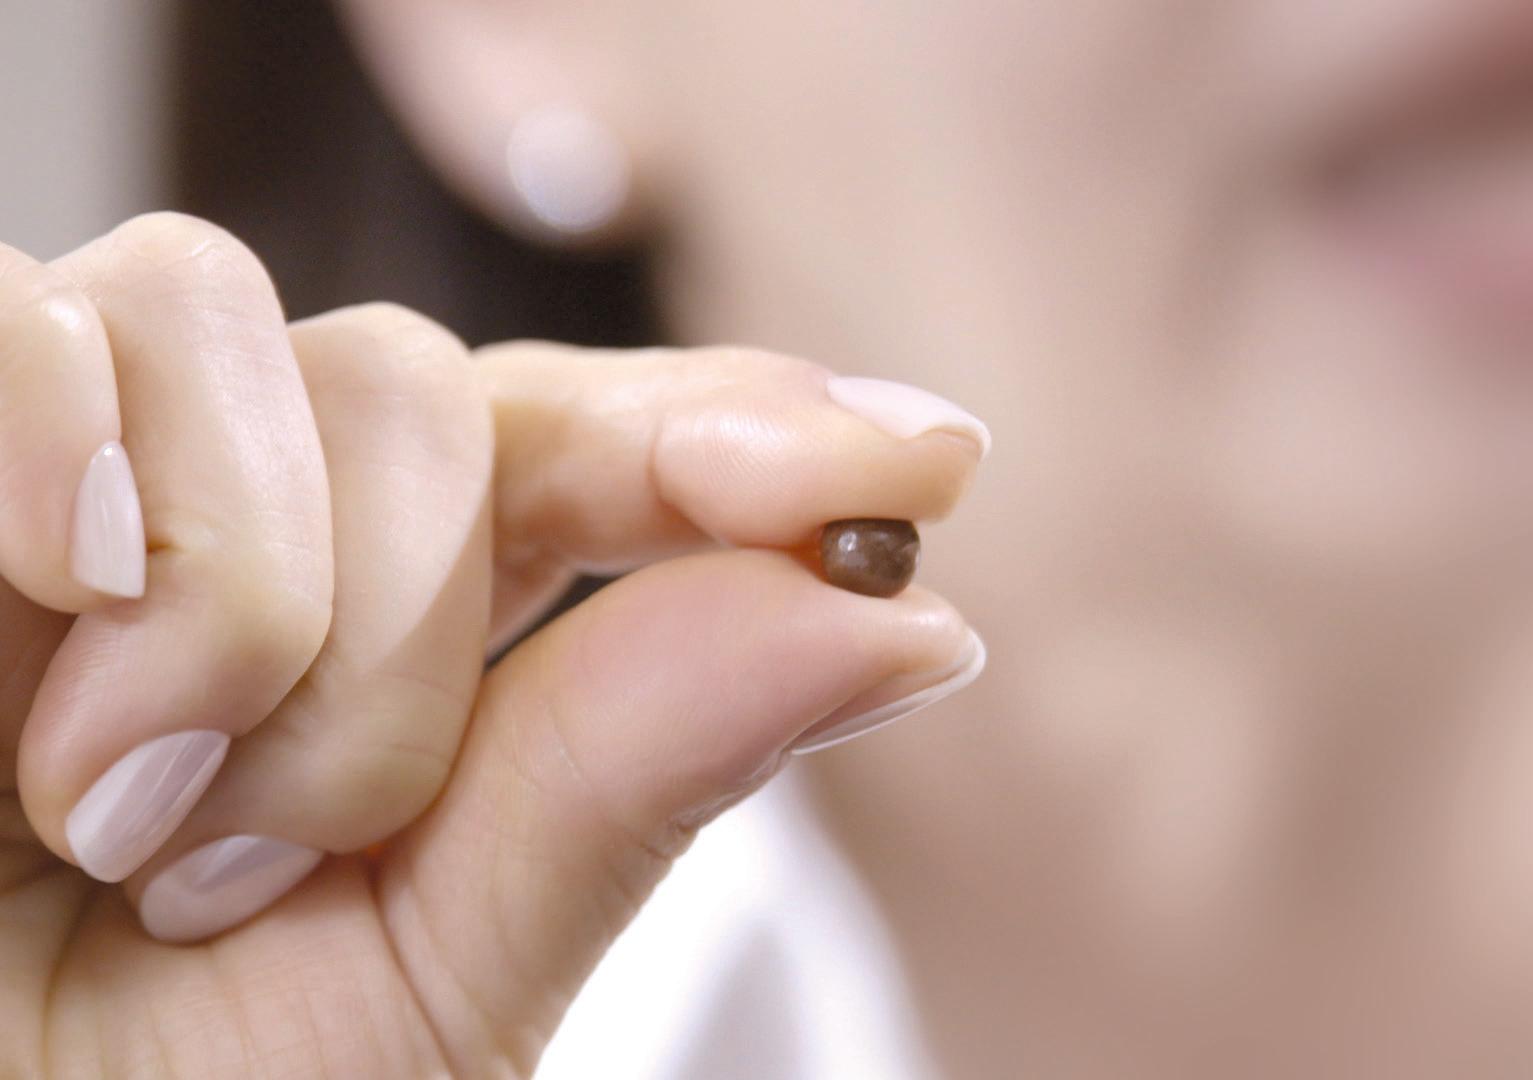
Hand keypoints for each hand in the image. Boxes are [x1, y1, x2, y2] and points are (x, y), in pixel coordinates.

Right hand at [0, 213, 986, 1076]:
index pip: (588, 452)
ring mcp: (49, 474)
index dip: (746, 429)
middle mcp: (226, 522)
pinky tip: (55, 603)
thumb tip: (912, 619)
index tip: (927, 461)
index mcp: (379, 640)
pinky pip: (18, 318)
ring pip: (240, 321)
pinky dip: (59, 447)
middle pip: (430, 384)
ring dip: (241, 586)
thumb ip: (632, 784)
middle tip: (263, 852)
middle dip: (408, 625)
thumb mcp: (421, 989)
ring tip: (120, 813)